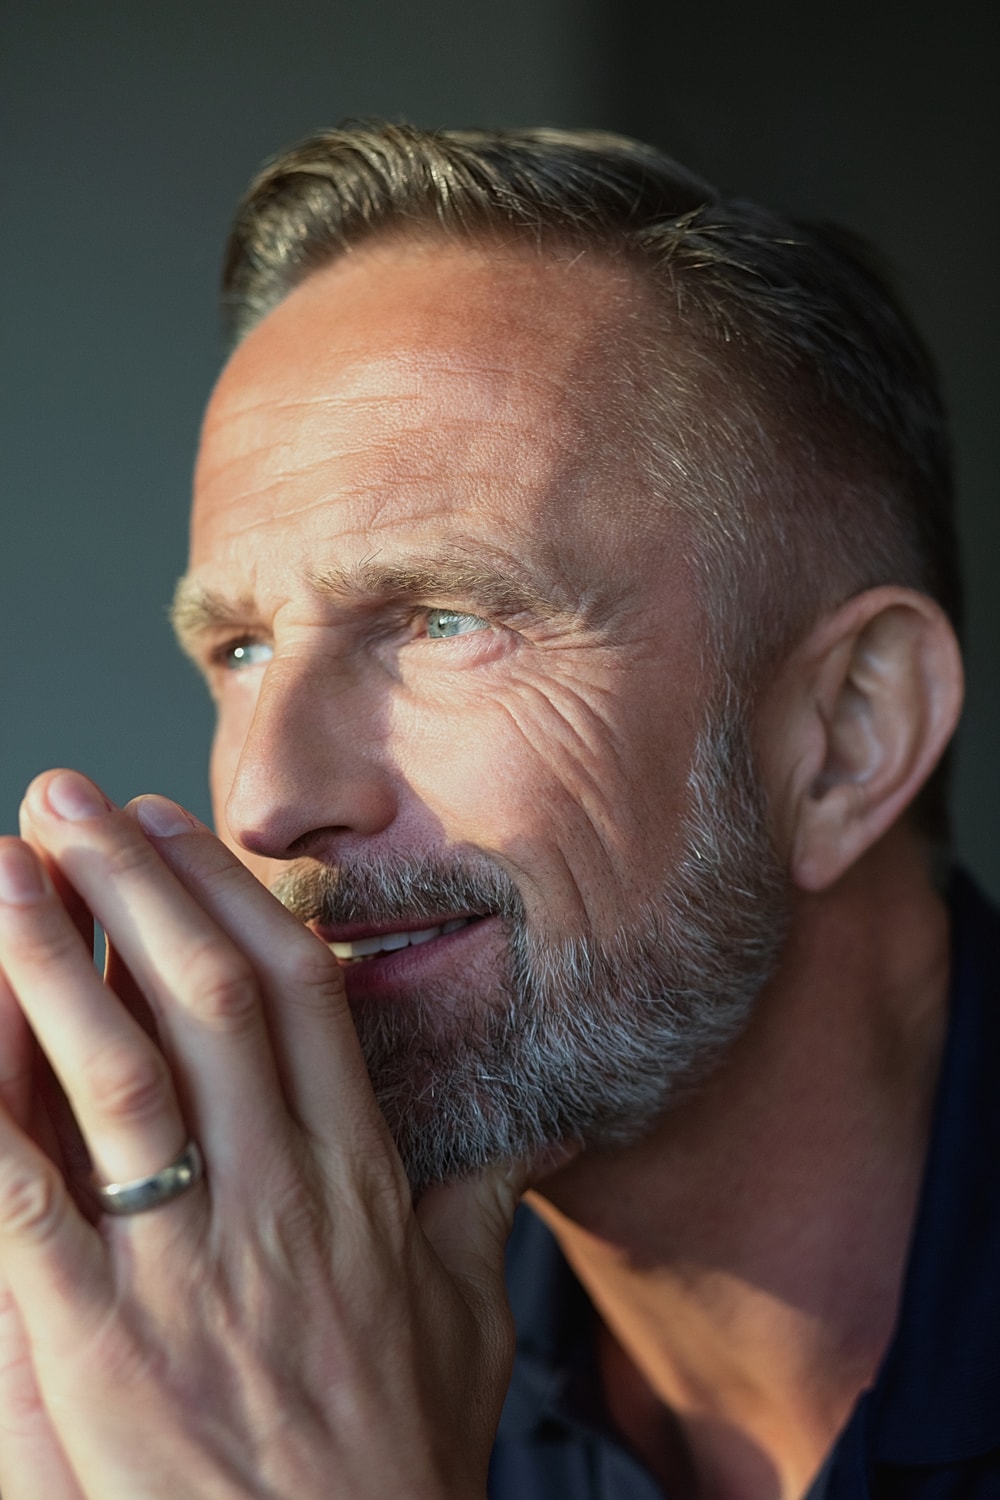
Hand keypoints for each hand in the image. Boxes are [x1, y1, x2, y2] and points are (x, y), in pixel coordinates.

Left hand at [0, 770, 525, 1498]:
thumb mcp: (463, 1325)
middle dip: (133, 884)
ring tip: (3, 866)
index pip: (298, 998)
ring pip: (116, 1071)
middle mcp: (275, 1198)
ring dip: (50, 957)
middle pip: (202, 999)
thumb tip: (522, 1132)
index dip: (230, 900)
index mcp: (358, 1181)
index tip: (177, 831)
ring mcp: (186, 1265)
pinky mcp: (97, 1341)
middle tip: (71, 798)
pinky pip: (25, 1197)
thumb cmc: (394, 1460)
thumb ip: (478, 1212)